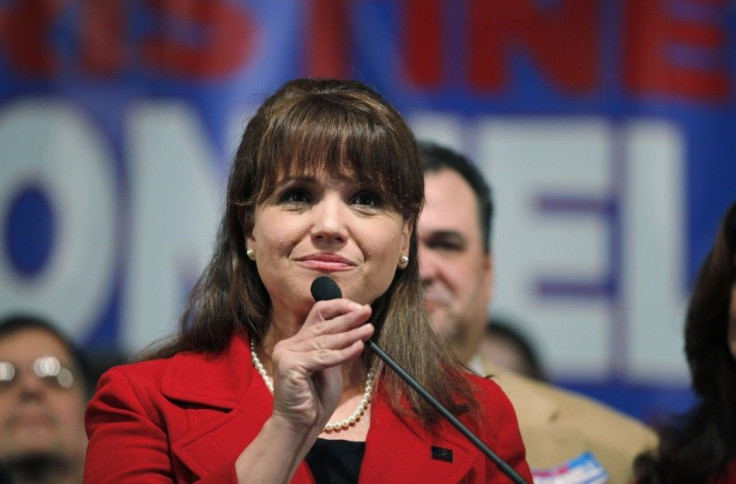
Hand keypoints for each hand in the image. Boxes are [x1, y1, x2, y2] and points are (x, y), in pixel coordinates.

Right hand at [269, 298, 373, 433]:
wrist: (300, 426)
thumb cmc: (316, 399)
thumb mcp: (330, 367)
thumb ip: (336, 348)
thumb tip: (358, 328)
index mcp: (297, 342)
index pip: (318, 313)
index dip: (339, 307)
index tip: (359, 309)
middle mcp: (289, 344)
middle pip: (323, 324)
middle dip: (348, 318)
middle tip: (368, 311)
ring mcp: (287, 354)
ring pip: (324, 340)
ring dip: (350, 334)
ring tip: (369, 330)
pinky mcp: (290, 366)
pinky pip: (323, 357)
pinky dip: (343, 353)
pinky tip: (359, 347)